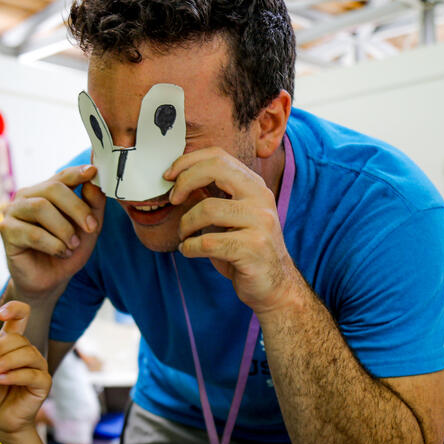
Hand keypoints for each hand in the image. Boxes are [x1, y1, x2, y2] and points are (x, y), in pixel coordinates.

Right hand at [0, 165, 104, 300]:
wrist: (50, 281)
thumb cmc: (66, 251)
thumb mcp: (88, 229)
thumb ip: (93, 206)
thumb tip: (93, 183)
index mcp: (45, 192)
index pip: (62, 176)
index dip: (77, 173)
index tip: (93, 172)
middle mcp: (27, 197)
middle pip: (52, 189)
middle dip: (76, 207)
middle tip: (91, 227)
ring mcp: (13, 212)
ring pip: (41, 207)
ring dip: (63, 228)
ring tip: (72, 245)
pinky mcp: (6, 231)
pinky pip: (33, 232)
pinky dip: (53, 244)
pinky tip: (61, 253)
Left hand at [0, 301, 50, 435]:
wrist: (0, 419)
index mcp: (13, 345)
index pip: (21, 318)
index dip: (14, 310)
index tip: (1, 314)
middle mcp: (28, 352)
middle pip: (18, 339)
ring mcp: (38, 366)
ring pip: (26, 354)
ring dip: (6, 361)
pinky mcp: (44, 383)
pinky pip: (32, 374)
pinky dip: (15, 375)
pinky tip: (2, 379)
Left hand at [168, 147, 303, 315]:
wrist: (274, 286)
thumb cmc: (245, 250)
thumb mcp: (232, 217)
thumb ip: (214, 196)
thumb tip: (177, 179)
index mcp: (254, 186)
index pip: (219, 157)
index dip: (189, 161)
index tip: (169, 175)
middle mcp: (261, 198)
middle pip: (216, 170)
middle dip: (185, 182)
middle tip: (172, 199)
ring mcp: (260, 222)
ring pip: (207, 209)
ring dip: (185, 225)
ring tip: (185, 236)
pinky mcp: (253, 248)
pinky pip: (207, 241)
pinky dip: (189, 247)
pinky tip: (189, 251)